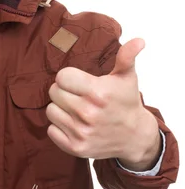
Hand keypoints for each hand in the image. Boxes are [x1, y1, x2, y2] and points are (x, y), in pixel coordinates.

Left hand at [46, 38, 159, 164]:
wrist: (134, 136)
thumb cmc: (126, 102)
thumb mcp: (127, 77)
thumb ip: (127, 57)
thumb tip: (138, 40)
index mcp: (98, 93)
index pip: (62, 77)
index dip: (68, 77)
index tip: (78, 82)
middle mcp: (88, 114)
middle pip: (54, 92)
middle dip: (64, 91)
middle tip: (78, 95)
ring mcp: (81, 132)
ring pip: (50, 111)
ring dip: (60, 109)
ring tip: (76, 109)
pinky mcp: (75, 148)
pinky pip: (51, 130)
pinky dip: (59, 127)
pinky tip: (74, 124)